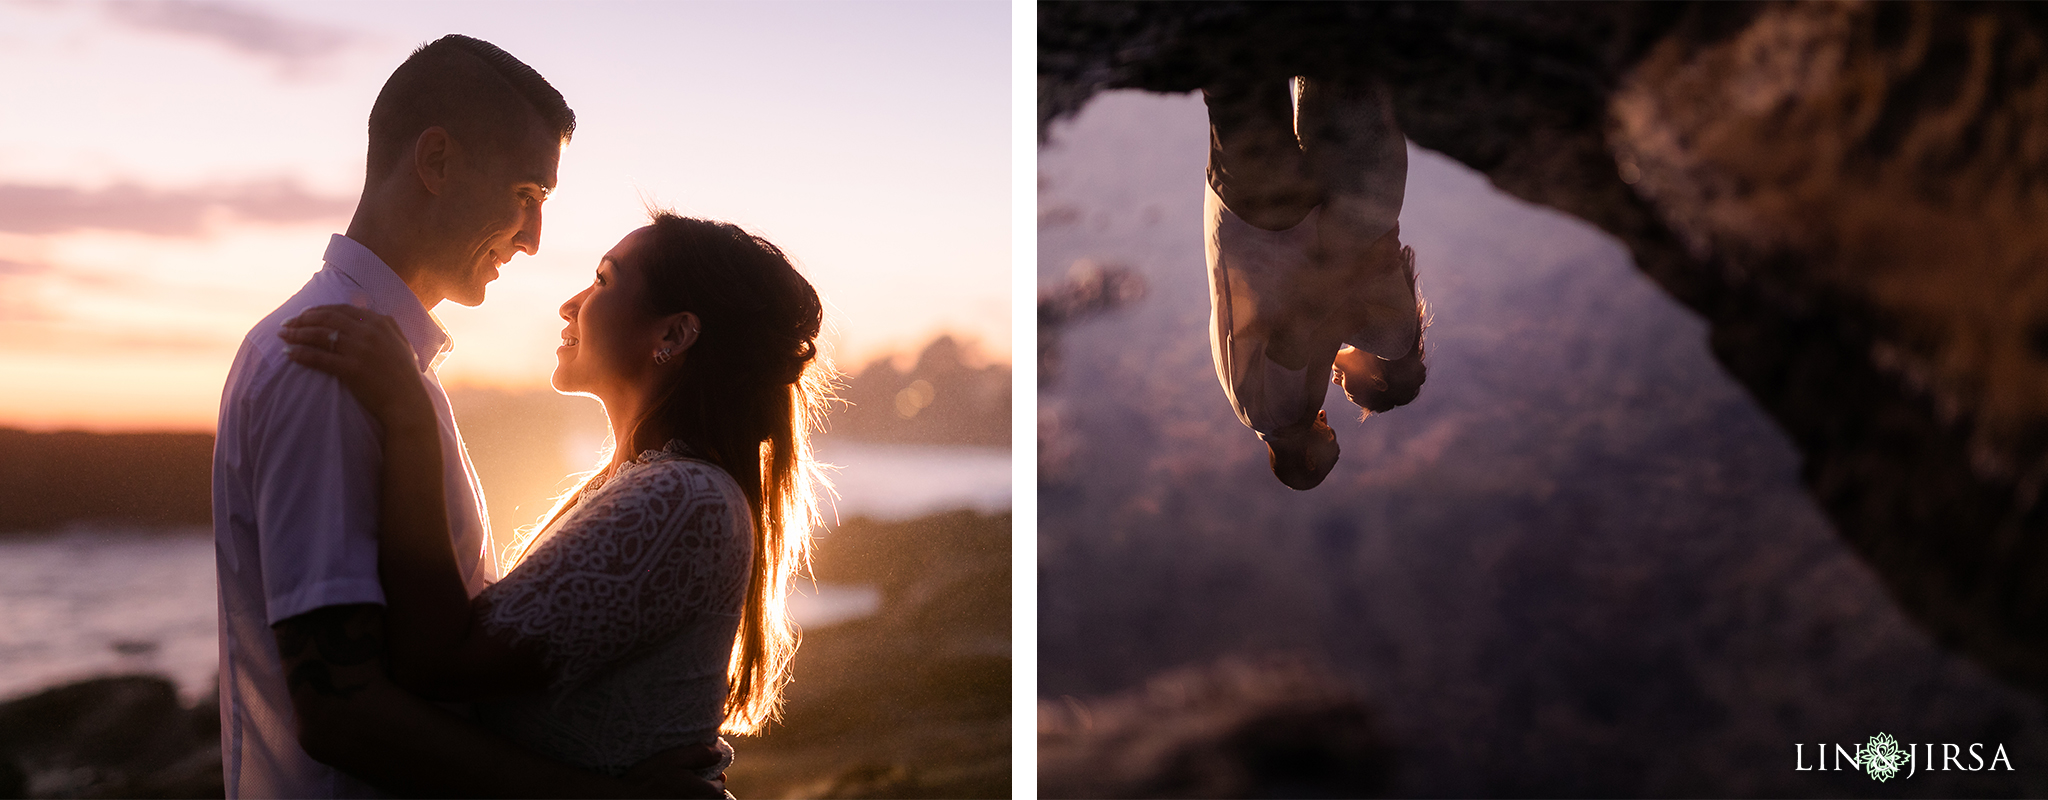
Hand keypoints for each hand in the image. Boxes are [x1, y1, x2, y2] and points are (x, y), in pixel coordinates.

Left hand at [279, 305, 434, 430]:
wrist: (408, 402)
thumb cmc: (404, 375)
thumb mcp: (400, 342)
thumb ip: (385, 324)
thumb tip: (365, 308)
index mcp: (380, 322)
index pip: (342, 309)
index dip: (319, 310)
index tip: (304, 314)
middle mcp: (369, 332)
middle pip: (327, 318)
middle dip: (303, 319)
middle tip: (287, 323)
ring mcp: (360, 350)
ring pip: (320, 335)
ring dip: (297, 333)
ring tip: (282, 335)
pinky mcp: (351, 369)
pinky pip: (319, 358)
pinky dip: (301, 354)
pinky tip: (288, 353)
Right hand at [622, 743, 727, 798]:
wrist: (623, 798)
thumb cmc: (648, 778)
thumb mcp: (674, 758)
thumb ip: (699, 754)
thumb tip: (718, 754)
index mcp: (703, 793)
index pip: (719, 788)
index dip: (712, 779)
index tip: (702, 772)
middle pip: (710, 799)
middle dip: (705, 790)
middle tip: (692, 780)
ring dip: (693, 796)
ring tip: (679, 789)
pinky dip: (681, 798)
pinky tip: (669, 795)